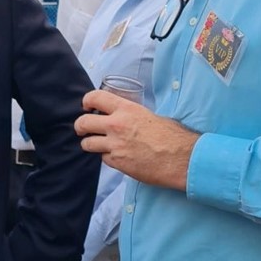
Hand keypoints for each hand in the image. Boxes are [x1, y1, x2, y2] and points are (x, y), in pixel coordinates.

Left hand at [75, 90, 199, 190]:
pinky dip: (106, 157)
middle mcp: (116, 125)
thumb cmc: (171, 136)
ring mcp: (115, 145)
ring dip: (89, 144)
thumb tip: (122, 117)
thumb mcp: (148, 115)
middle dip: (79, 126)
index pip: (95, 98)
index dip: (87, 101)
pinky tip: (116, 156)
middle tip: (82, 129)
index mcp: (125, 109)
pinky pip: (103, 158)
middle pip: (83, 122)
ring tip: (95, 144)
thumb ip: (130, 115)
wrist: (181, 158)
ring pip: (87, 143)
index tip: (86, 105)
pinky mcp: (118, 163)